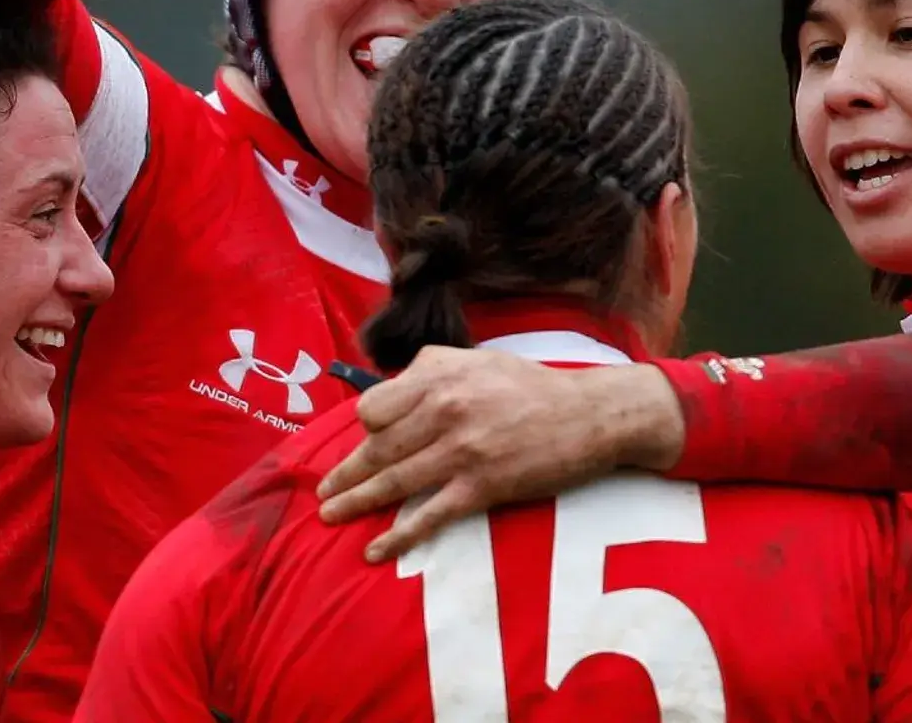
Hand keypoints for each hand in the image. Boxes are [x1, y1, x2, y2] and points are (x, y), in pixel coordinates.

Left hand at [314, 347, 685, 561]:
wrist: (589, 415)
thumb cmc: (532, 388)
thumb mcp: (477, 361)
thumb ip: (431, 370)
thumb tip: (390, 388)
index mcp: (439, 376)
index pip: (374, 408)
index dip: (363, 429)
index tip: (361, 444)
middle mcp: (444, 410)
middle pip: (376, 448)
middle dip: (344, 474)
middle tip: (322, 492)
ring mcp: (462, 450)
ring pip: (394, 481)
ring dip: (356, 503)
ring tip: (331, 517)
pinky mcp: (482, 485)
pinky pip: (429, 515)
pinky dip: (398, 536)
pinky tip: (376, 551)